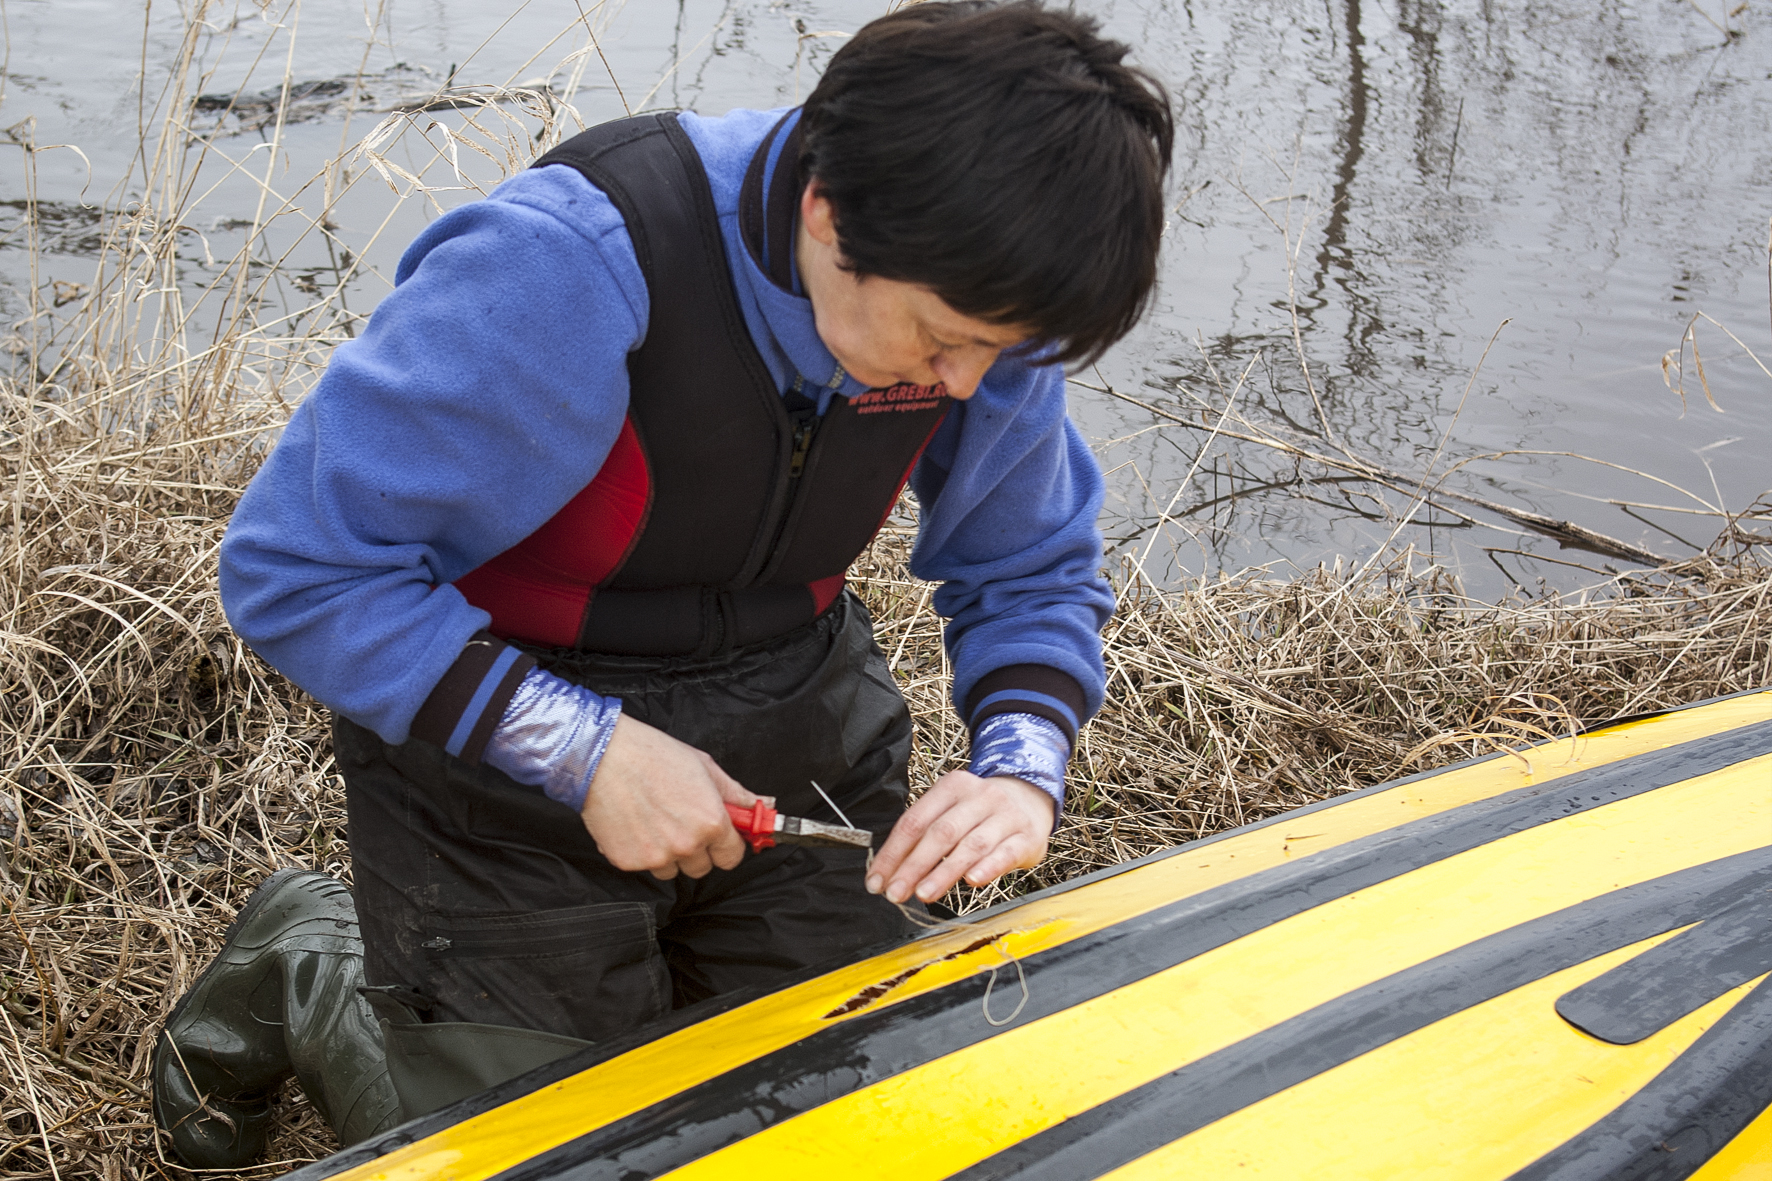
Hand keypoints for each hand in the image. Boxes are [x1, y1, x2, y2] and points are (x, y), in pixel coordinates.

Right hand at [580, 714, 756, 879]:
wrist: (602, 755)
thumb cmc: (651, 755)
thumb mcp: (704, 767)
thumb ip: (736, 794)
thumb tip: (762, 804)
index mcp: (711, 822)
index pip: (732, 857)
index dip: (726, 846)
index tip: (719, 837)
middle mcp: (686, 844)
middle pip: (702, 868)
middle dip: (696, 850)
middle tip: (680, 821)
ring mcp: (656, 856)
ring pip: (671, 870)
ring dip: (667, 853)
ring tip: (654, 820)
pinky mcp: (628, 861)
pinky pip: (643, 866)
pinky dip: (639, 850)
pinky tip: (634, 824)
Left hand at [867, 771, 1054, 903]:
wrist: (1032, 799)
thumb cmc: (982, 812)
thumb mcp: (953, 810)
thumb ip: (925, 835)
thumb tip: (891, 871)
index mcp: (953, 787)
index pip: (915, 821)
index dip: (893, 853)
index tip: (877, 880)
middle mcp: (979, 797)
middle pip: (940, 833)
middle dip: (914, 866)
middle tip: (896, 892)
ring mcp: (1005, 815)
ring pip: (970, 846)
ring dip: (944, 873)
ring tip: (923, 894)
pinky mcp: (1026, 837)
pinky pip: (1004, 854)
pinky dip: (987, 868)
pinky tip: (971, 882)